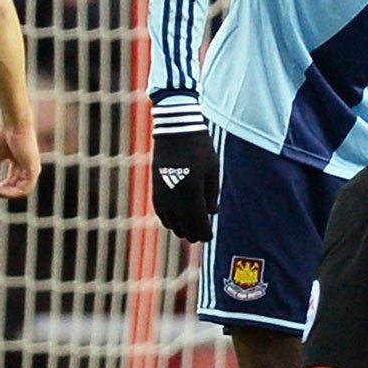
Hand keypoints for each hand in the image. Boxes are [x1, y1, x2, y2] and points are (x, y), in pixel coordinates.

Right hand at [0, 118, 40, 199]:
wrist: (12, 122)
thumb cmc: (2, 134)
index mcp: (19, 165)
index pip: (11, 184)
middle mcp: (28, 169)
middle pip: (15, 190)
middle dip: (0, 192)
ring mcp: (33, 170)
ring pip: (20, 192)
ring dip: (4, 194)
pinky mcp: (34, 170)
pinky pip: (24, 190)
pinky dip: (10, 192)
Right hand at [150, 97, 218, 241]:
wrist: (175, 130)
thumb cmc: (199, 148)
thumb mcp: (212, 170)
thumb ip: (211, 193)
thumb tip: (211, 213)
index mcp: (191, 192)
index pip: (198, 222)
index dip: (204, 233)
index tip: (209, 237)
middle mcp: (174, 197)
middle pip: (183, 226)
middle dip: (193, 233)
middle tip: (201, 237)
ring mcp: (162, 194)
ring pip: (170, 222)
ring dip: (180, 228)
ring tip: (189, 229)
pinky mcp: (155, 189)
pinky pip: (160, 213)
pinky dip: (169, 219)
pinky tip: (176, 220)